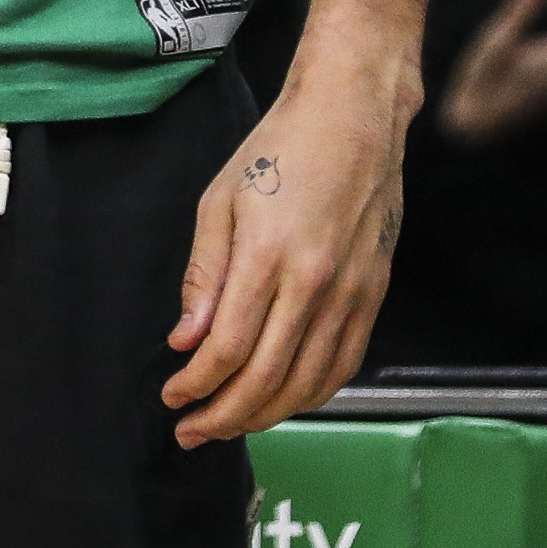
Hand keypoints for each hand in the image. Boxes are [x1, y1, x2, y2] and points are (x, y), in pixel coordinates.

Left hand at [163, 60, 413, 445]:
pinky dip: (312, 395)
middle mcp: (314, 284)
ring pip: (308, 383)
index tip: (173, 398)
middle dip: (223, 416)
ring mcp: (351, 293)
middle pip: (266, 379)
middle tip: (192, 430)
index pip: (227, 349)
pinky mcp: (373, 294)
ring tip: (230, 424)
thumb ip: (205, 275)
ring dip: (265, 415)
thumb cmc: (278, 149)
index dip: (196, 386)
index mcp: (268, 257)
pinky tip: (283, 400)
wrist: (352, 117)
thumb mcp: (220, 200)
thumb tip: (185, 340)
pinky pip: (344, 365)